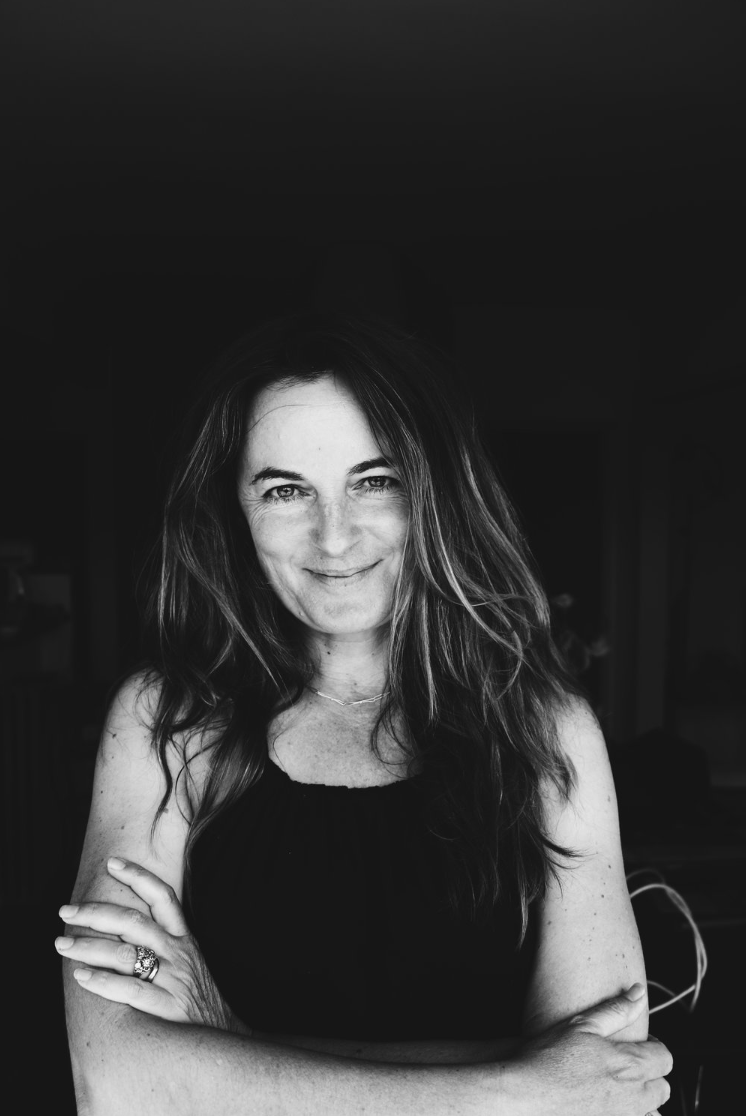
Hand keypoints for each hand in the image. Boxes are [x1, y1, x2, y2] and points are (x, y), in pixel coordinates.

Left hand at [57, 857, 247, 1033]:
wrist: (224, 1040)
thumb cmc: (198, 1002)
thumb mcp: (190, 964)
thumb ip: (164, 945)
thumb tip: (124, 927)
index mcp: (184, 939)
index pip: (163, 897)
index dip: (139, 876)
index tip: (112, 863)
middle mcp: (178, 953)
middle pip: (134, 921)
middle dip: (95, 912)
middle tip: (65, 910)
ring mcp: (173, 979)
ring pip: (125, 953)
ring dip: (88, 946)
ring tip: (61, 944)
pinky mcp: (167, 1007)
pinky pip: (130, 989)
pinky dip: (102, 981)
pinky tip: (80, 977)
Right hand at [509, 985, 671, 1115]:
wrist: (526, 1097)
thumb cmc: (550, 1059)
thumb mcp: (582, 1025)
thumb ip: (617, 1010)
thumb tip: (639, 993)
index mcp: (630, 1066)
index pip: (665, 1058)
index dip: (654, 1047)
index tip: (639, 1044)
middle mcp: (633, 1098)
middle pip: (662, 1088)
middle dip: (651, 1075)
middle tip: (627, 1066)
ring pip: (652, 1113)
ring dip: (642, 1101)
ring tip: (618, 1090)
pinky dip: (628, 1114)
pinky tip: (607, 1105)